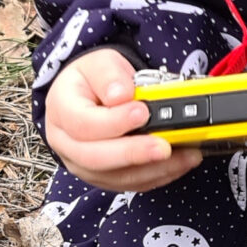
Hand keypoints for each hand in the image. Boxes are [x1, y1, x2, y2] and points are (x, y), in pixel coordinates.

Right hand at [43, 47, 201, 191]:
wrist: (89, 94)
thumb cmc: (93, 79)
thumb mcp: (99, 63)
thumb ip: (109, 75)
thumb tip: (123, 95)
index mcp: (61, 110)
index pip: (83, 124)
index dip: (114, 122)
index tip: (142, 112)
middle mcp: (66, 143)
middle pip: (96, 158)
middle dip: (135, 154)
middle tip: (165, 146)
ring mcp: (83, 165)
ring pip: (116, 177)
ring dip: (154, 169)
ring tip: (185, 155)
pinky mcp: (103, 177)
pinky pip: (130, 183)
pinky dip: (158, 176)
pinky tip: (180, 163)